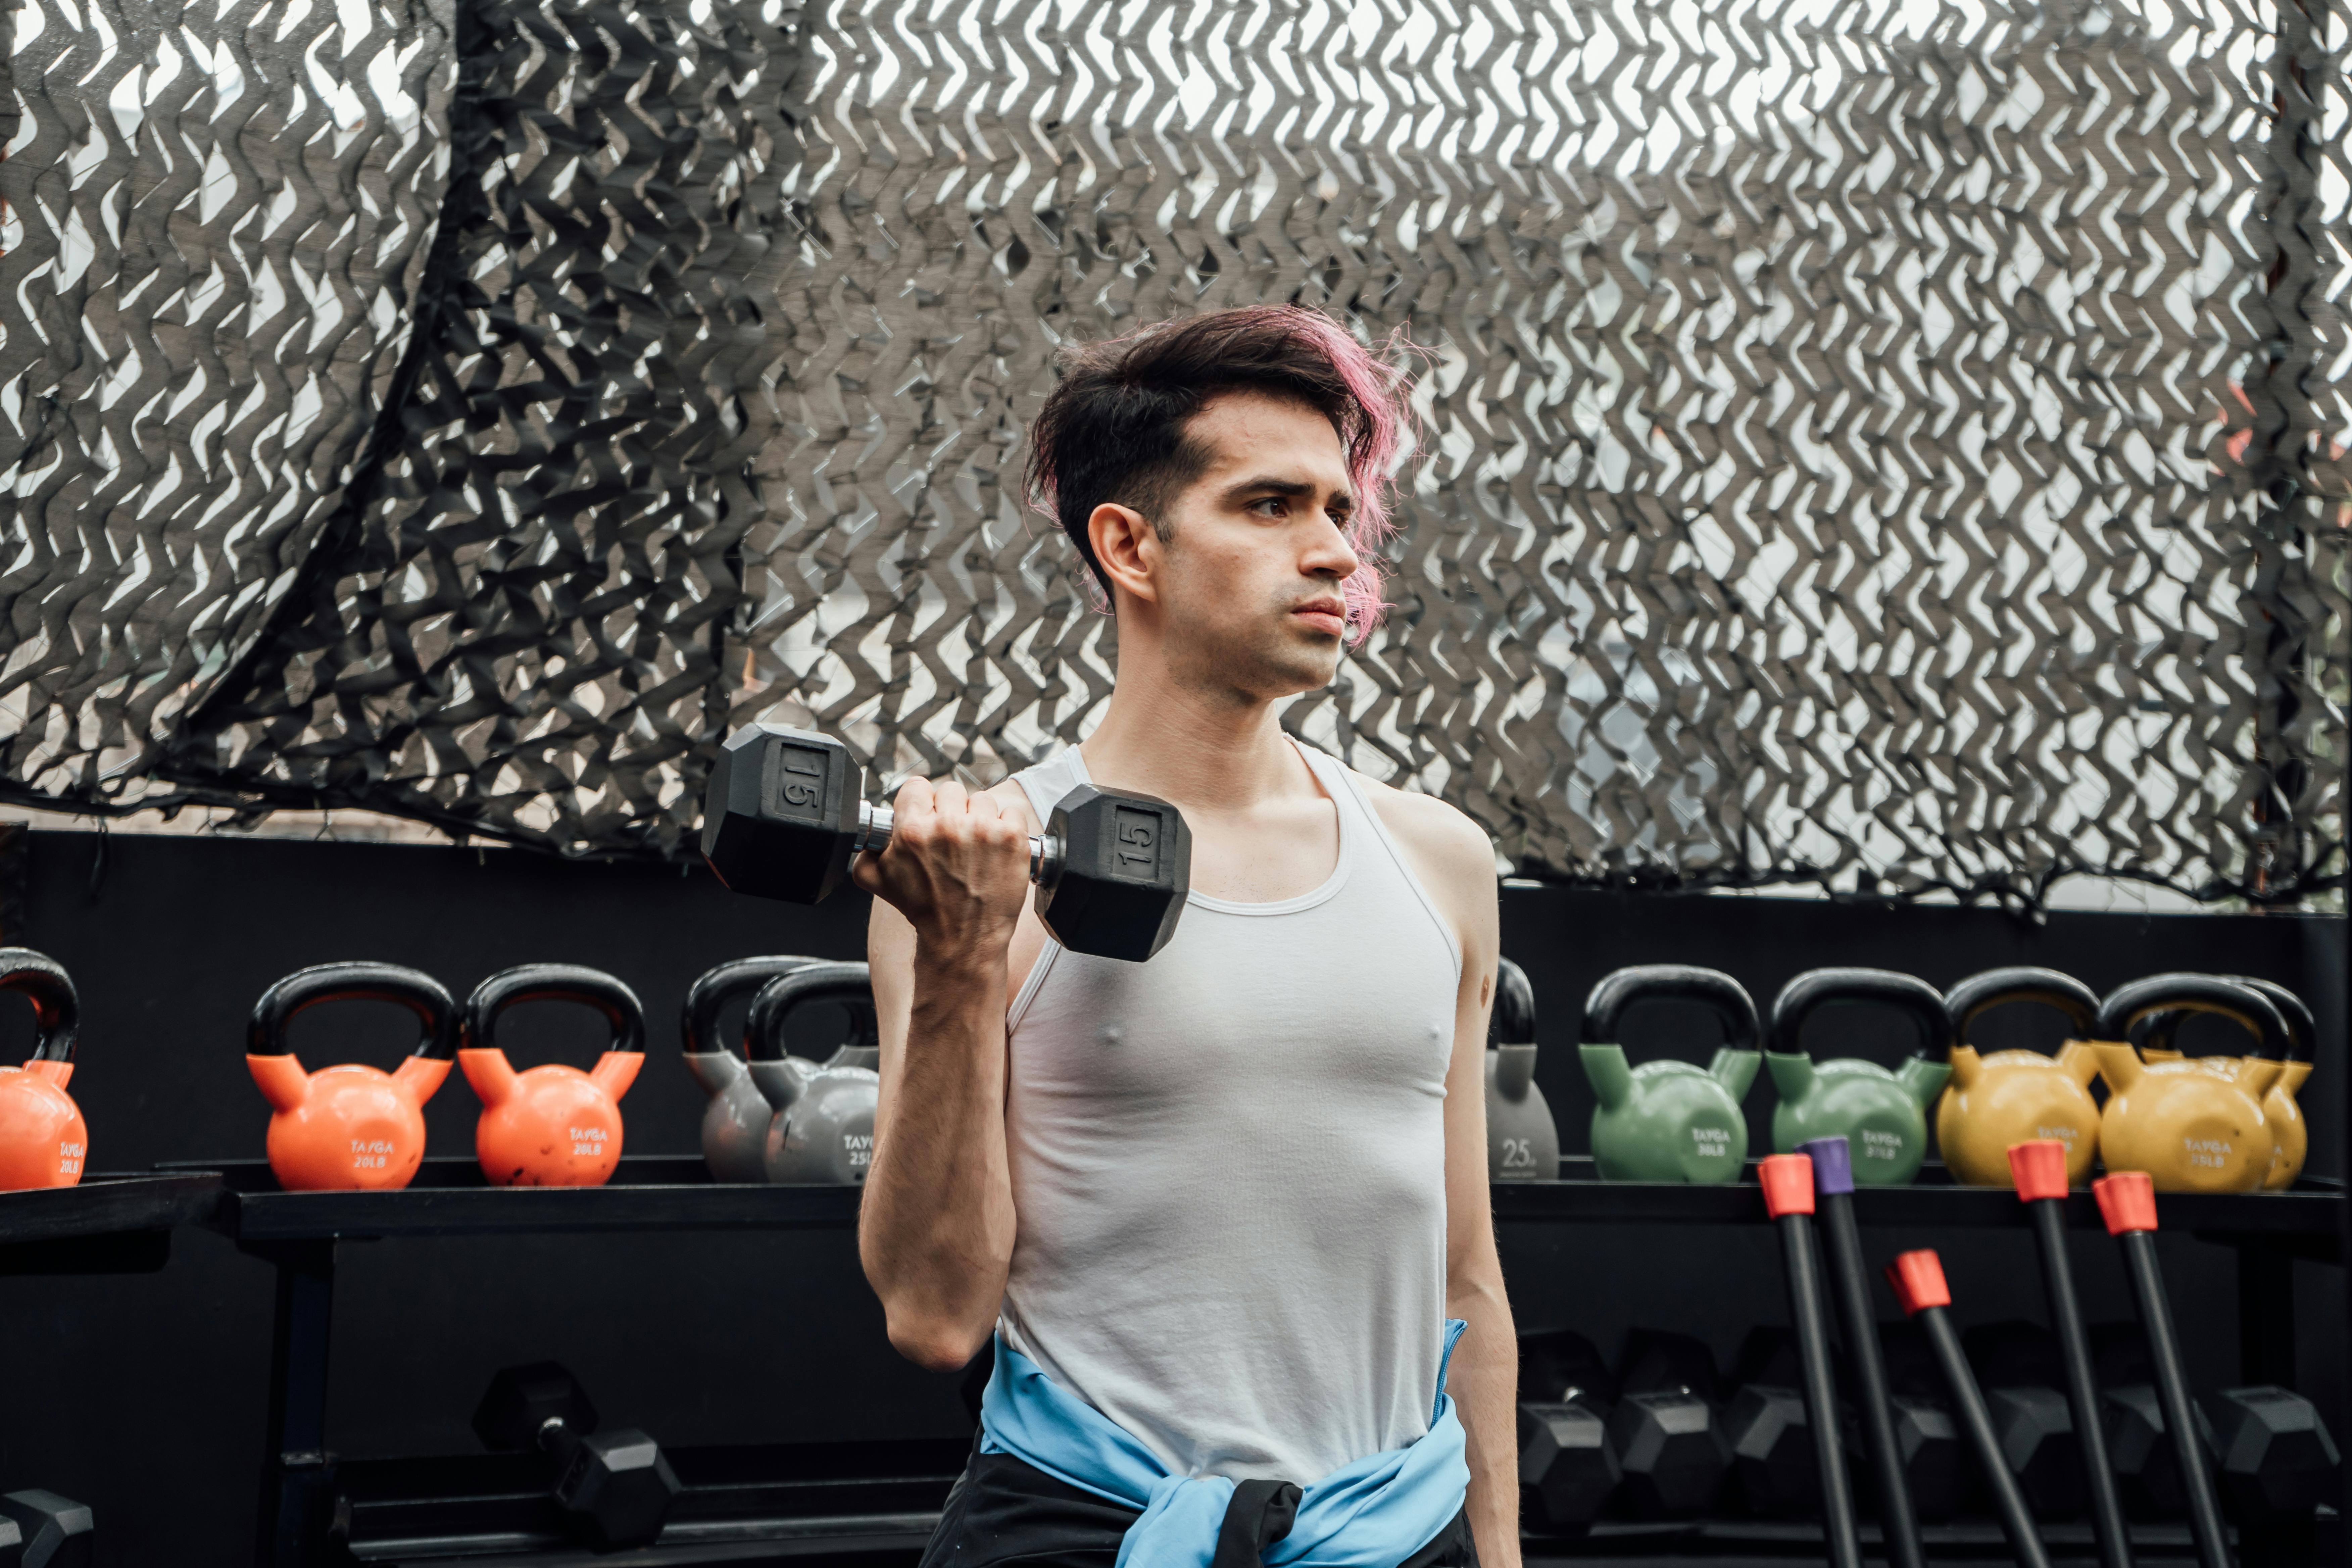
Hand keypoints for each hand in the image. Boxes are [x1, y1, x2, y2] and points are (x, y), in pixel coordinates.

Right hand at [849, 778, 1030, 968]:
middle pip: (951, 791)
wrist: (962, 939)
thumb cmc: (924, 910)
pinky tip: (996, 850)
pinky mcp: (1013, 839)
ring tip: (975, 848)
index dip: (921, 802)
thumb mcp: (877, 882)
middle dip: (950, 812)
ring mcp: (984, 830)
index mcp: (913, 830)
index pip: (917, 786)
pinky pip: (1011, 812)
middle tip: (952, 840)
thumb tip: (868, 834)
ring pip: (982, 800)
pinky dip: (1006, 827)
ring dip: (979, 819)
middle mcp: (948, 826)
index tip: (927, 817)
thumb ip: (866, 850)